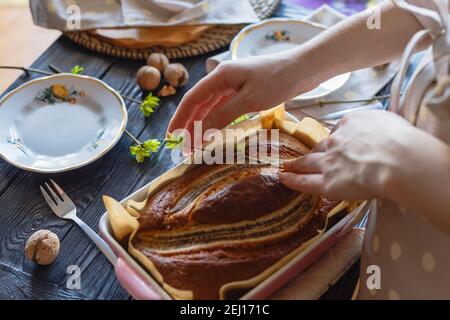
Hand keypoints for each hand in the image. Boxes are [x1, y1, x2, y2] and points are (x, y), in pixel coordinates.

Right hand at [167, 50, 321, 138]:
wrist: (304, 69)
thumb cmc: (278, 80)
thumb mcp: (249, 100)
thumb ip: (223, 115)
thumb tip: (200, 133)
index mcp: (220, 76)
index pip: (192, 99)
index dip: (180, 119)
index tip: (171, 137)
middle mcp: (223, 78)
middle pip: (199, 103)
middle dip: (189, 125)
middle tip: (182, 147)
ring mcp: (234, 84)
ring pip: (211, 107)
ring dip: (202, 125)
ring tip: (194, 144)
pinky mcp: (245, 91)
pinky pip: (224, 108)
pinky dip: (217, 121)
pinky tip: (213, 133)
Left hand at [279, 110, 434, 200]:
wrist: (395, 159)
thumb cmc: (401, 140)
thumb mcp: (390, 121)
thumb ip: (378, 126)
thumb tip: (381, 130)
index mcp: (350, 123)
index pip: (340, 131)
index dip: (339, 139)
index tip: (339, 144)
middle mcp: (335, 141)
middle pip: (321, 146)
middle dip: (314, 151)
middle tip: (304, 155)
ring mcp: (328, 161)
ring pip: (307, 162)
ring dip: (296, 164)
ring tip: (286, 166)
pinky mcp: (326, 182)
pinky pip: (304, 182)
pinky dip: (292, 180)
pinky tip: (282, 178)